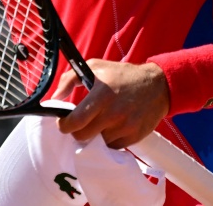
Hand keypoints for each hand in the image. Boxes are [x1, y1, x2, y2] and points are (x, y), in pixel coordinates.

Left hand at [53, 59, 169, 148]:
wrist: (158, 86)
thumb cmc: (123, 75)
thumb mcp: (95, 67)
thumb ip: (70, 79)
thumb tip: (55, 97)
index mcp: (101, 95)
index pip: (76, 121)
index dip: (64, 125)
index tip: (63, 122)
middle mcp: (113, 114)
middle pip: (83, 136)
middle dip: (76, 131)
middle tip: (78, 123)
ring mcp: (125, 127)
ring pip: (98, 143)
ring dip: (94, 135)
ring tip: (98, 122)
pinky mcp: (134, 136)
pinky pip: (113, 146)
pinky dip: (108, 139)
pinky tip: (110, 127)